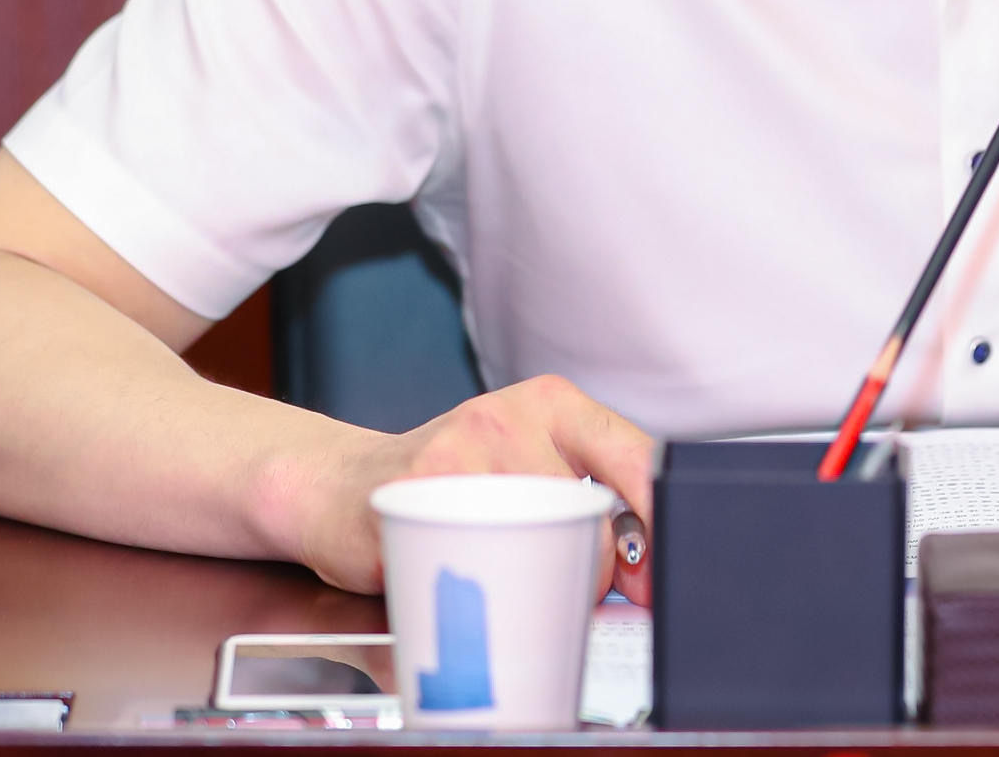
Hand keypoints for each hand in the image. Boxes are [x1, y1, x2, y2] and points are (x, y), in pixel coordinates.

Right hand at [284, 375, 658, 599]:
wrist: (337, 486)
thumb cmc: (445, 484)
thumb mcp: (523, 463)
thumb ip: (584, 494)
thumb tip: (648, 568)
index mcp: (551, 404)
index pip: (637, 457)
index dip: (660, 524)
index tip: (660, 574)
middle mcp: (509, 418)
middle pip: (591, 518)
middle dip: (593, 574)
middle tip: (569, 593)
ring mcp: (459, 455)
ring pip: (537, 547)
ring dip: (536, 588)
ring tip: (508, 581)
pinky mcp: (414, 498)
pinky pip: (472, 566)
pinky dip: (477, 594)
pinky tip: (461, 580)